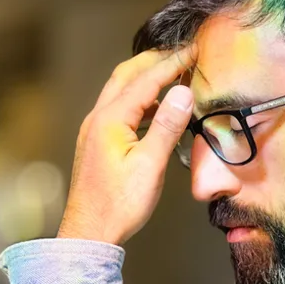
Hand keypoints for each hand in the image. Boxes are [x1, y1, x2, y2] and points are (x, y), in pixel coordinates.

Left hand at [58, 46, 195, 245]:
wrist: (90, 233)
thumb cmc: (118, 206)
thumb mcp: (149, 166)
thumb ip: (167, 126)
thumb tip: (182, 93)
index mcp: (110, 120)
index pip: (146, 80)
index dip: (173, 63)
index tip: (195, 51)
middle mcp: (98, 119)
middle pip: (126, 75)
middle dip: (154, 61)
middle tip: (181, 55)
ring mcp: (94, 131)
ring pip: (120, 92)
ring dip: (146, 80)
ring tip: (173, 78)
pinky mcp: (97, 144)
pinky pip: (119, 111)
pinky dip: (139, 102)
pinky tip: (155, 112)